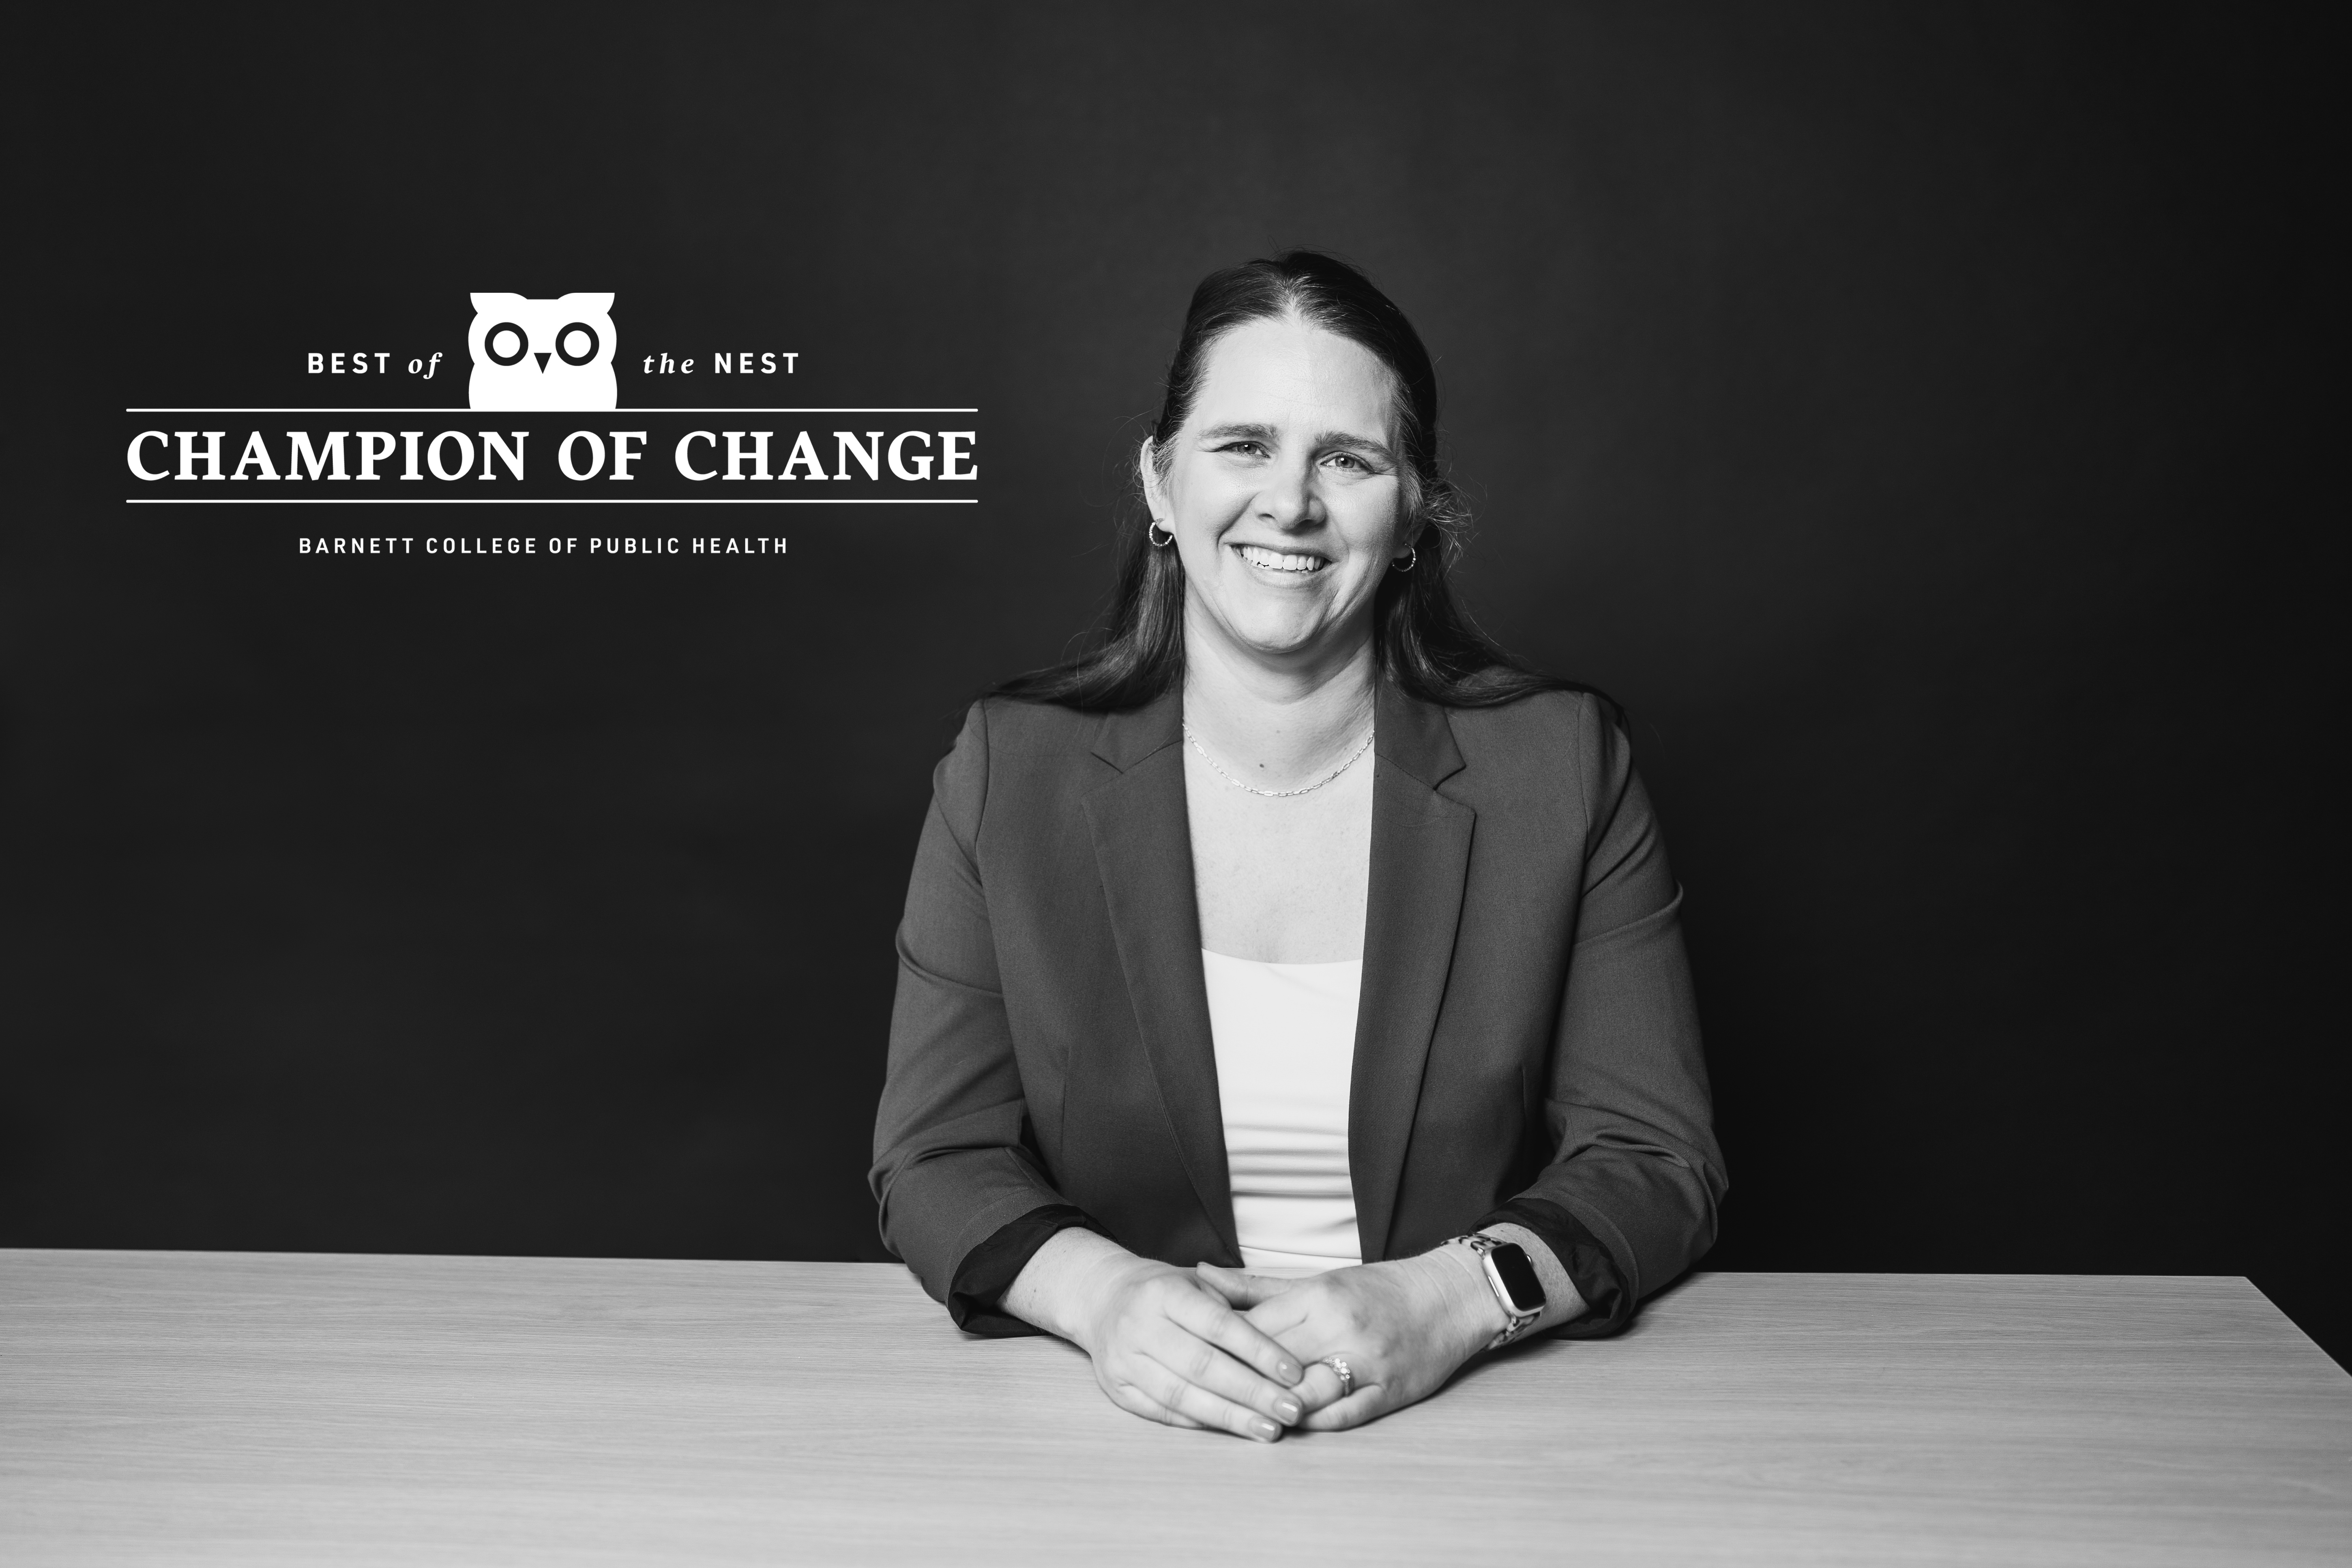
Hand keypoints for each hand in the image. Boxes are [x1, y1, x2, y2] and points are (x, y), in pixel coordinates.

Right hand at [1004, 1230, 1308, 1440]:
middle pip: (1202, 1365)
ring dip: (1231, 1416)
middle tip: (1292, 1409)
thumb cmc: (1164, 1290)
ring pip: (1182, 1396)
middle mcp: (1138, 1326)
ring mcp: (1123, 1360)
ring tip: (1270, 1429)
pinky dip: (1201, 1421)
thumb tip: (1276, 1349)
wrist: (1101, 1298)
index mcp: (1163, 1292)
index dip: (1258, 1350)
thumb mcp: (1195, 1282)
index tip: (1293, 1371)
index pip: (1217, 1325)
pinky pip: (1163, 1412)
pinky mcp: (1116, 1389)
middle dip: (1252, 1391)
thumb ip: (1232, 1306)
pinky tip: (1233, 1428)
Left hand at [1195, 1248, 1504, 1430]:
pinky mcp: (1389, 1391)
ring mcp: (1367, 1362)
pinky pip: (1343, 1415)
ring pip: (1306, 1392)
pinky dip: (1313, 1423)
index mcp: (1320, 1295)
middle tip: (1201, 1396)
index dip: (1220, 1347)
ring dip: (1272, 1408)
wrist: (1447, 1298)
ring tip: (1241, 1417)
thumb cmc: (1377, 1289)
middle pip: (1274, 1362)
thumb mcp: (1316, 1280)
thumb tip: (1200, 1276)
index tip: (1189, 1356)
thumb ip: (1255, 1286)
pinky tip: (1287, 1427)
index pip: (1256, 1327)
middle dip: (1238, 1381)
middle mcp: (1341, 1327)